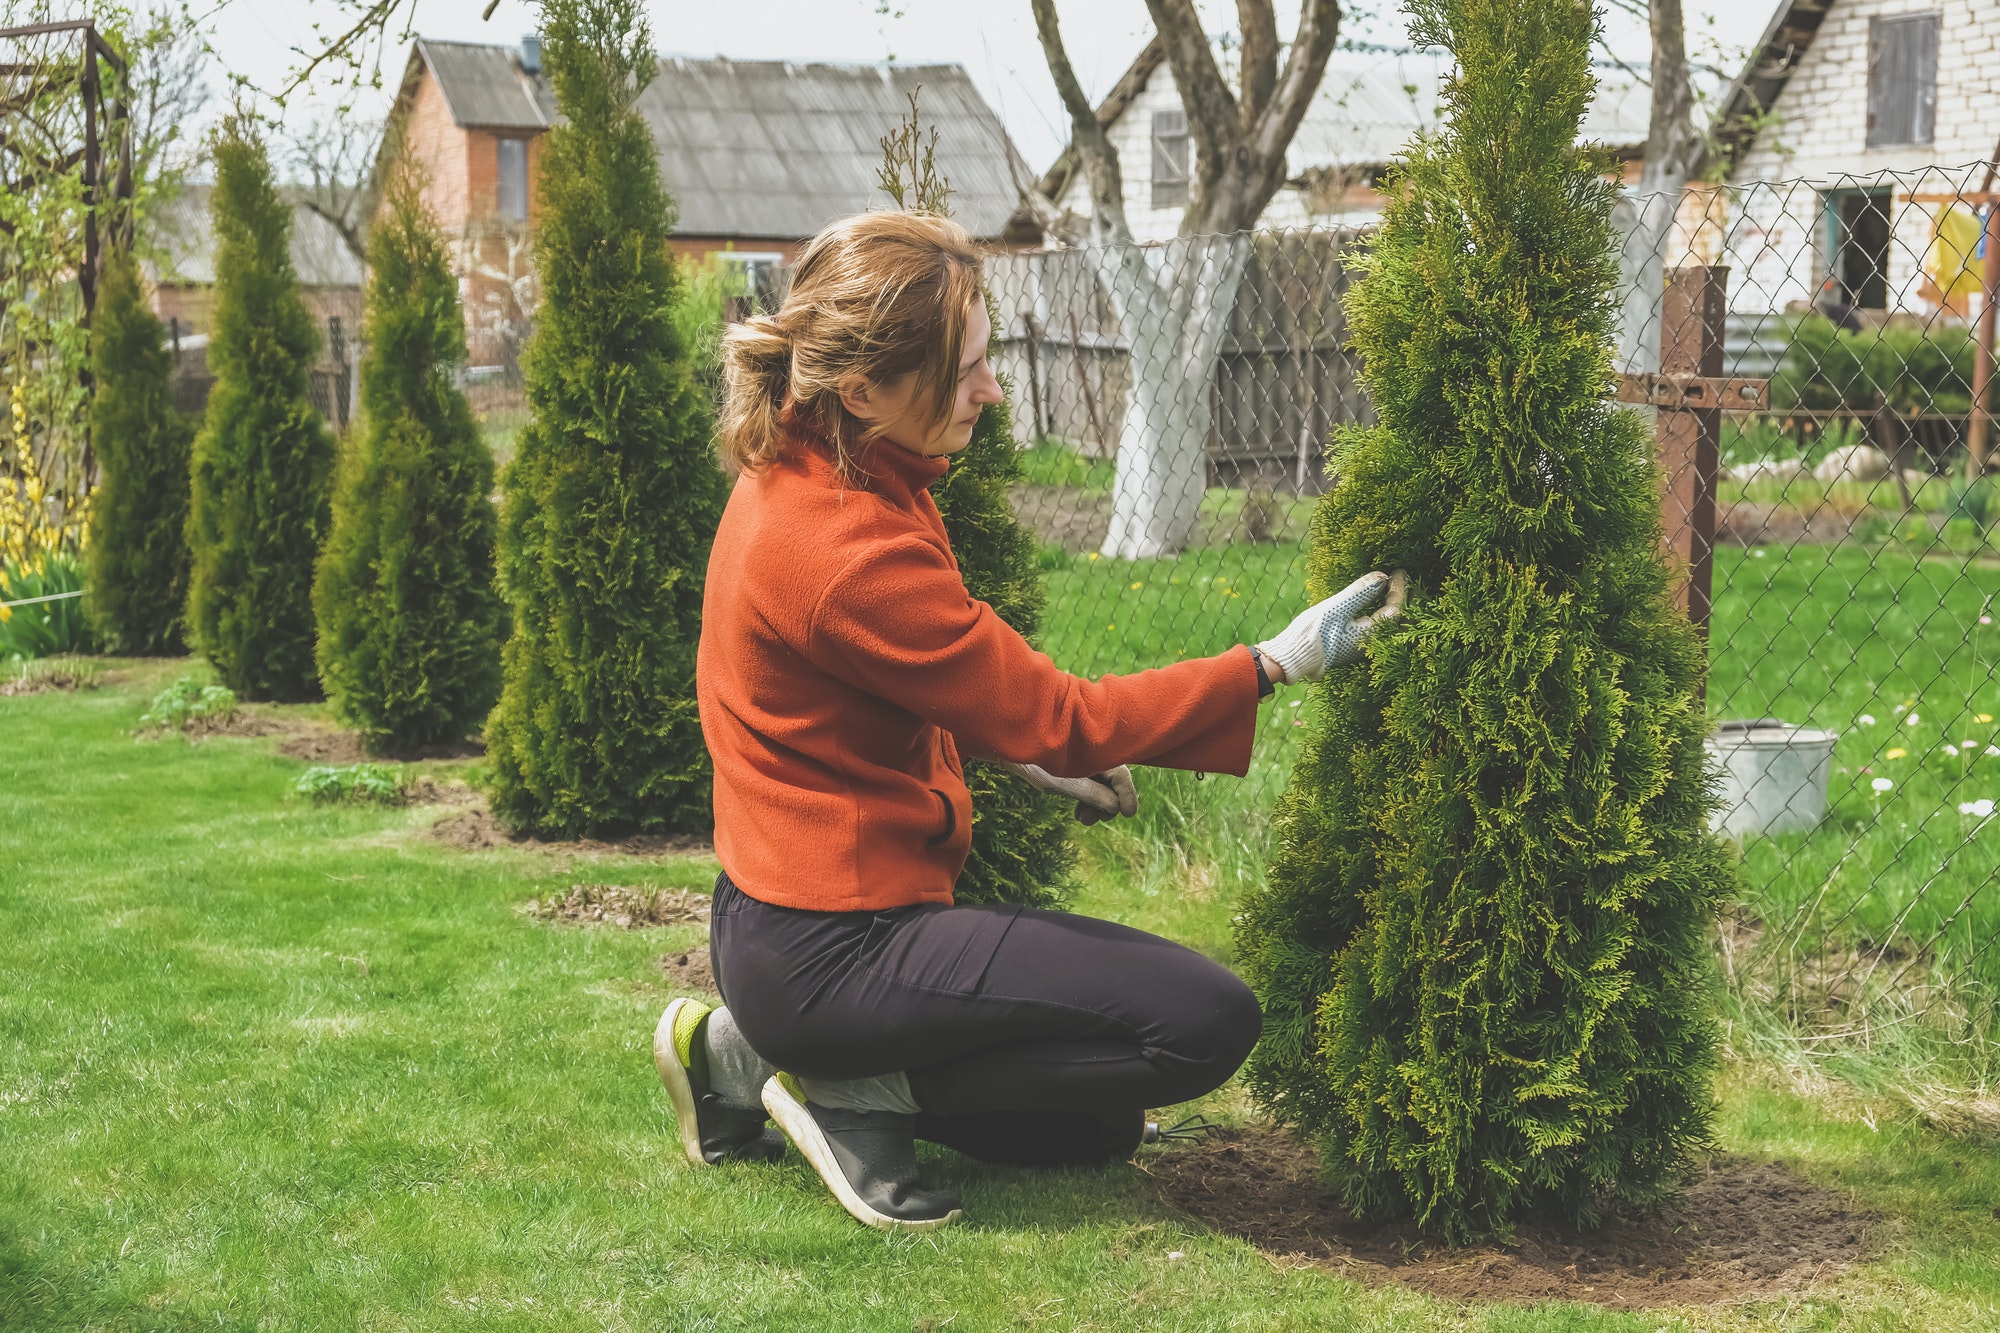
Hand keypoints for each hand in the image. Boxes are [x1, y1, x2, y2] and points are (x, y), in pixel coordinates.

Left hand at [998, 762, 1137, 824]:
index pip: (1121, 775)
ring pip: (1102, 786)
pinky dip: (1088, 799)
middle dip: (1107, 805)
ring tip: (1082, 819)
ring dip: (1096, 805)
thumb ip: (1092, 794)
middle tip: (1089, 821)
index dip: (1127, 795)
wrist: (1010, 749)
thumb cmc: (1037, 762)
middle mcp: (1094, 754)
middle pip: (1113, 783)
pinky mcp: (1075, 766)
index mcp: (1096, 752)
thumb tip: (1116, 808)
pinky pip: (1090, 784)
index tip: (1129, 814)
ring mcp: (1085, 760)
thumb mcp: (1066, 783)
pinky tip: (1078, 811)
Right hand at [1255, 569, 1406, 683]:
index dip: (1400, 588)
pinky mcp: (1353, 645)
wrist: (1292, 656)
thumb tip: (1382, 576)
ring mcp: (1362, 646)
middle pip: (1397, 619)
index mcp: (1371, 635)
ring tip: (1393, 587)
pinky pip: (1376, 626)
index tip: (1399, 571)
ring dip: (1391, 605)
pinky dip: (1381, 612)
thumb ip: (1360, 592)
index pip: (1395, 609)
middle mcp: (1371, 643)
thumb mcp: (1336, 608)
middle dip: (1403, 598)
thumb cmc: (1312, 633)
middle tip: (1403, 578)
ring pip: (1387, 623)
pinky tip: (1377, 602)